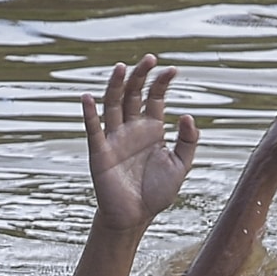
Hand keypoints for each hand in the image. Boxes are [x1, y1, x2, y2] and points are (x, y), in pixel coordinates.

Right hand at [82, 54, 198, 232]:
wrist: (135, 217)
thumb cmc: (157, 191)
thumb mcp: (180, 165)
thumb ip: (188, 142)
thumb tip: (188, 116)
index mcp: (152, 129)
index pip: (155, 97)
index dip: (162, 82)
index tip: (173, 69)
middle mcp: (132, 128)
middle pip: (134, 93)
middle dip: (141, 75)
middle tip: (150, 58)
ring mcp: (115, 137)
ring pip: (113, 104)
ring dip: (116, 85)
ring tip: (122, 67)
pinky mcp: (100, 151)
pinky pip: (93, 129)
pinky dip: (89, 113)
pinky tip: (88, 97)